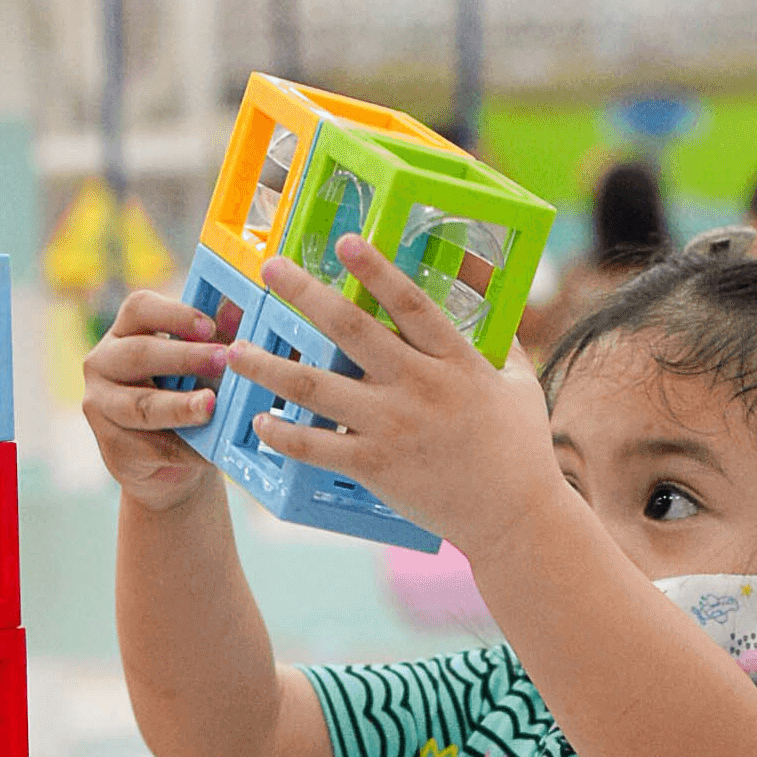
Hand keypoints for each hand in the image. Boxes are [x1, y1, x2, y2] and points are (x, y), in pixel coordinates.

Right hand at [82, 288, 229, 508]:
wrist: (172, 463)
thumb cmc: (188, 398)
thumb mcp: (204, 366)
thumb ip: (217, 337)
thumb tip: (237, 308)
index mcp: (125, 332)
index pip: (140, 308)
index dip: (174, 314)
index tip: (209, 326)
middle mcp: (103, 363)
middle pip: (139, 353)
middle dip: (184, 357)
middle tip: (222, 359)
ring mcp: (101, 405)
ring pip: (140, 405)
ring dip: (179, 406)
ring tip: (210, 406)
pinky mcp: (111, 447)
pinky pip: (151, 447)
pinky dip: (184, 449)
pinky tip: (209, 450)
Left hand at [228, 238, 560, 559]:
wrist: (515, 517)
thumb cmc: (521, 449)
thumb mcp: (519, 384)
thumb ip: (501, 345)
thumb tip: (492, 309)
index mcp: (454, 360)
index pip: (410, 302)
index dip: (376, 268)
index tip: (344, 239)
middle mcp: (418, 386)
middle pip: (350, 329)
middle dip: (305, 294)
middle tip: (270, 268)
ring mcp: (392, 426)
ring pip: (317, 388)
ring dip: (270, 366)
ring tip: (236, 351)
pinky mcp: (375, 466)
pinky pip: (316, 448)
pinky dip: (283, 434)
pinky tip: (259, 420)